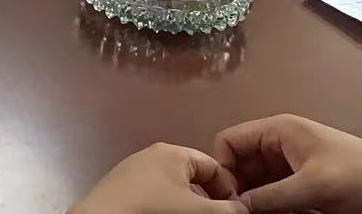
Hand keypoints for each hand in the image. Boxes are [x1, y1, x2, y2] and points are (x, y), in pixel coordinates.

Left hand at [69, 144, 242, 213]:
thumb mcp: (199, 211)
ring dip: (187, 205)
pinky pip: (152, 195)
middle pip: (193, 177)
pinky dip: (164, 206)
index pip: (213, 166)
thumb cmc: (154, 210)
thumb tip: (242, 209)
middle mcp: (151, 155)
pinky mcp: (119, 189)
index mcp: (173, 152)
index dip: (229, 190)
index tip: (234, 211)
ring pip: (172, 188)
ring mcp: (132, 171)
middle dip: (208, 199)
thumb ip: (227, 209)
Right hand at [214, 115, 361, 213]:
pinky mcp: (306, 186)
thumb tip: (234, 209)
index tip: (229, 200)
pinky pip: (276, 196)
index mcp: (280, 130)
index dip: (223, 169)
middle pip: (241, 165)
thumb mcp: (313, 187)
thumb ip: (270, 198)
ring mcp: (294, 166)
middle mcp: (282, 145)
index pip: (230, 142)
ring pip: (258, 184)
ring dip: (257, 203)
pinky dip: (272, 209)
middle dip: (239, 190)